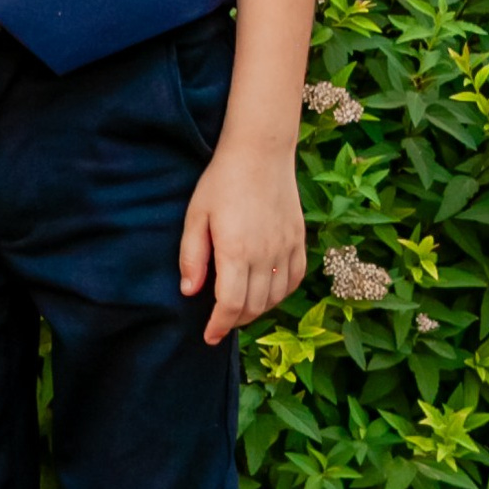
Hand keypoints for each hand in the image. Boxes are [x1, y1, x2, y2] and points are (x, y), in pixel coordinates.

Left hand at [179, 135, 305, 341]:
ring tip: (240, 309)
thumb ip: (192, 257)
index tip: (209, 336)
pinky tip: (268, 291)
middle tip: (220, 322)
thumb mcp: (196, 216)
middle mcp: (265, 255)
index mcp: (237, 251)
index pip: (231, 305)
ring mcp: (286, 248)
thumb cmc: (222, 181)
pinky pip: (295, 279)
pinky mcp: (299, 240)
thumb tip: (190, 292)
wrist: (260, 152)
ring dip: (257, 310)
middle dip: (235, 321)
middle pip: (254, 306)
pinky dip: (281, 293)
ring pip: (276, 297)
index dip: (219, 326)